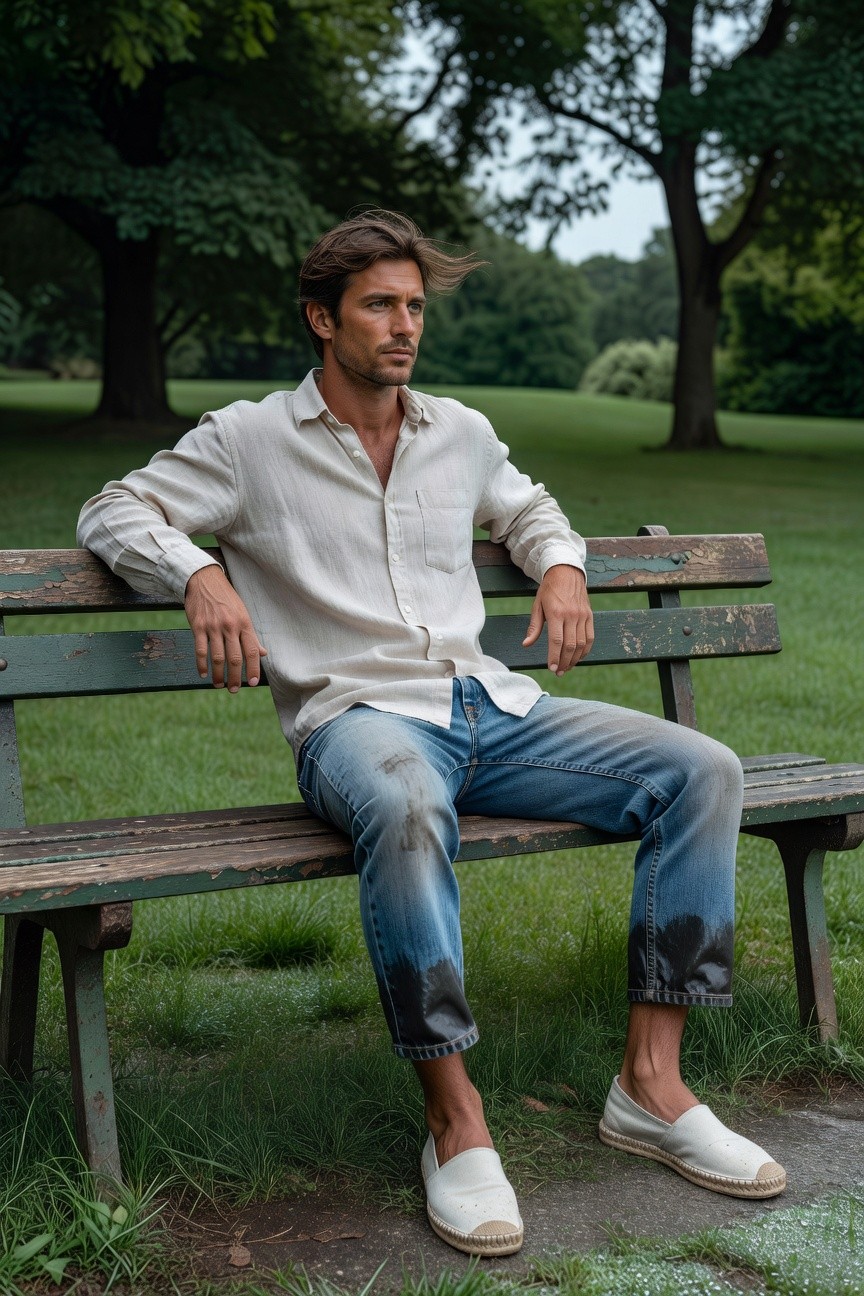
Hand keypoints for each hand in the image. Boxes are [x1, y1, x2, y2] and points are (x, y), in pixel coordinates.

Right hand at [184, 565, 266, 692]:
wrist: (204, 579)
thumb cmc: (226, 598)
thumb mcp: (243, 613)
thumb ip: (251, 635)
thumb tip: (263, 653)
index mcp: (244, 623)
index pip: (252, 651)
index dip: (253, 669)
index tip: (253, 682)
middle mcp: (230, 626)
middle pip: (235, 658)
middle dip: (236, 677)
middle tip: (234, 689)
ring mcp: (213, 626)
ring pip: (217, 657)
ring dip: (218, 675)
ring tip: (219, 685)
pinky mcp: (198, 626)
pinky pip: (200, 650)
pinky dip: (202, 664)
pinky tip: (203, 674)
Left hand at [522, 564, 593, 674]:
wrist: (566, 572)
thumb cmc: (549, 589)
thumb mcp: (537, 605)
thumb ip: (534, 627)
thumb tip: (526, 644)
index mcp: (556, 613)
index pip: (556, 640)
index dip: (554, 657)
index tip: (551, 668)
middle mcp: (571, 615)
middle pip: (570, 645)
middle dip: (563, 662)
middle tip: (557, 672)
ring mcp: (582, 616)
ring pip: (581, 644)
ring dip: (574, 659)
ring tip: (566, 668)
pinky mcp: (589, 616)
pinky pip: (590, 637)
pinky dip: (585, 651)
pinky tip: (578, 658)